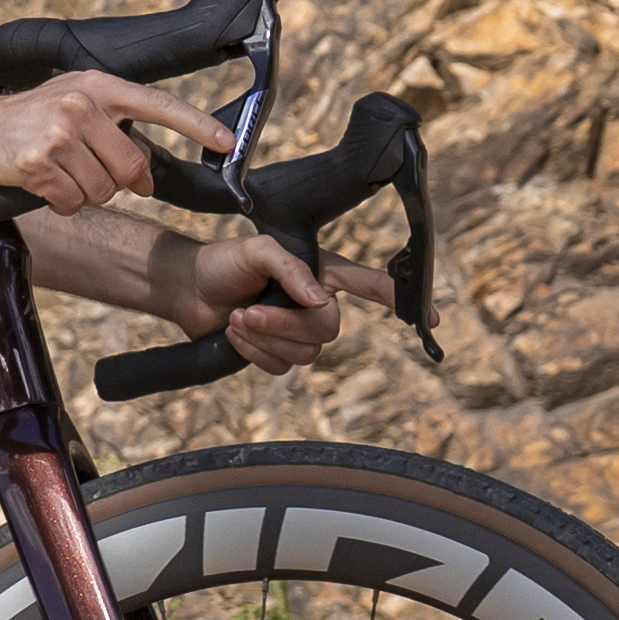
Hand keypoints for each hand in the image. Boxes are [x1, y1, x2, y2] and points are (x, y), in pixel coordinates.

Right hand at [0, 70, 216, 217]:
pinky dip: (61, 203)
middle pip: (132, 166)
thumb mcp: (73, 102)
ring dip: (85, 194)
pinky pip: (72, 202)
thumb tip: (147, 175)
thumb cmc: (28, 118)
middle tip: (92, 176)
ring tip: (60, 174)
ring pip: (104, 190)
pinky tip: (43, 185)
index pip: (160, 105)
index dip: (197, 126)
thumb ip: (114, 127)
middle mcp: (82, 106)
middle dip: (119, 182)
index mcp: (99, 87)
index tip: (227, 143)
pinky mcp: (38, 162)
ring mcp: (59, 133)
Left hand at [177, 237, 394, 372]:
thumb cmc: (224, 262)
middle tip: (246, 312)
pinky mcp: (278, 353)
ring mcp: (298, 331)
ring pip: (305, 354)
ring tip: (237, 318)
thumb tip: (320, 300)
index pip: (369, 285)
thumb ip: (291, 269)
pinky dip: (254, 354)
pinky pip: (282, 369)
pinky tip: (235, 334)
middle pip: (328, 330)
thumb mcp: (256, 250)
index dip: (397, 300)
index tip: (430, 317)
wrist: (188, 290)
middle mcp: (317, 302)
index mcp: (322, 271)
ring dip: (264, 339)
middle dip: (283, 325)